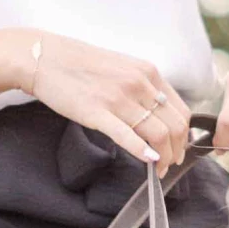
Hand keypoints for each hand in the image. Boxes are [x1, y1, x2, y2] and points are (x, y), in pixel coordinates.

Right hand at [18, 31, 191, 175]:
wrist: (44, 58)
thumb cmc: (81, 64)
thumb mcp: (122, 67)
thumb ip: (142, 86)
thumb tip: (158, 113)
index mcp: (148, 72)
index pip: (180, 109)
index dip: (184, 134)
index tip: (178, 148)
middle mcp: (139, 84)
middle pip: (175, 125)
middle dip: (177, 150)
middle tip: (172, 164)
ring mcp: (119, 98)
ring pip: (157, 134)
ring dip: (164, 158)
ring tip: (159, 170)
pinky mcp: (98, 113)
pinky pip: (128, 137)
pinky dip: (143, 153)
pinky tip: (149, 162)